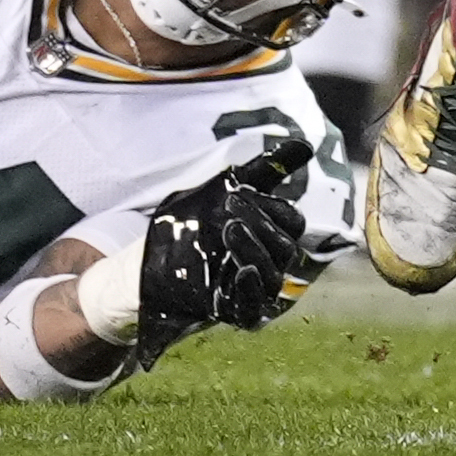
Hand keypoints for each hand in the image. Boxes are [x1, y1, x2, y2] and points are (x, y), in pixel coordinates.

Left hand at [136, 142, 309, 360]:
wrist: (151, 258)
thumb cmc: (192, 220)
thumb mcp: (223, 188)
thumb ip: (264, 169)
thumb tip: (305, 144)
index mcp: (271, 232)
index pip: (293, 222)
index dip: (273, 207)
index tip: (237, 194)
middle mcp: (268, 262)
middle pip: (286, 247)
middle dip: (261, 224)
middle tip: (229, 209)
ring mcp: (253, 289)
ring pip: (274, 275)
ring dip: (255, 251)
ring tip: (229, 231)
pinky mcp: (235, 311)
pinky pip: (256, 308)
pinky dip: (252, 288)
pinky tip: (240, 270)